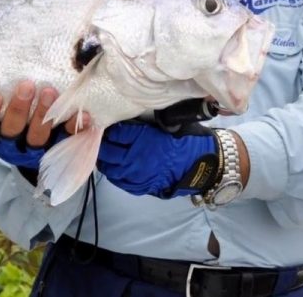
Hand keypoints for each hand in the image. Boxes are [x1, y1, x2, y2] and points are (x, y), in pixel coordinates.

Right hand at [0, 80, 87, 168]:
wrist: (35, 137)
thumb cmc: (13, 106)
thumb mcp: (0, 99)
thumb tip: (1, 52)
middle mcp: (10, 142)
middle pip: (11, 130)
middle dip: (19, 109)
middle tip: (27, 86)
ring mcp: (34, 147)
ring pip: (37, 137)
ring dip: (43, 115)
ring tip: (50, 92)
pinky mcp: (56, 147)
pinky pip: (66, 139)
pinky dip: (74, 126)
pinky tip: (82, 113)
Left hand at [97, 121, 216, 197]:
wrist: (201, 166)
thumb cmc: (186, 141)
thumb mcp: (167, 123)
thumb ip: (146, 122)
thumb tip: (131, 117)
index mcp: (141, 139)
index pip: (115, 132)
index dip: (109, 128)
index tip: (106, 124)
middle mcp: (133, 158)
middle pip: (107, 150)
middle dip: (102, 143)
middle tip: (101, 137)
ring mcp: (135, 174)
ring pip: (109, 167)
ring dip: (106, 159)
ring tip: (106, 152)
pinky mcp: (138, 187)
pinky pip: (118, 181)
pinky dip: (114, 173)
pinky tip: (114, 166)